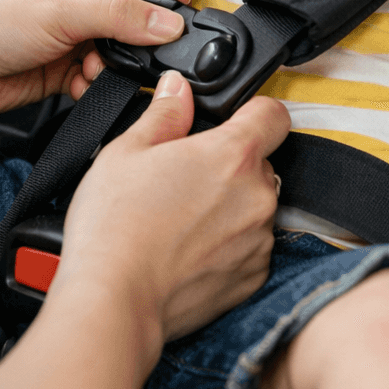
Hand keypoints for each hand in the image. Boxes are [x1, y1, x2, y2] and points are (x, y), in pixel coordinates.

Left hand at [0, 0, 190, 120]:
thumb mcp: (61, 11)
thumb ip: (121, 16)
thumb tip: (170, 22)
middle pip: (135, 3)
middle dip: (143, 28)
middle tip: (146, 43)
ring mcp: (73, 28)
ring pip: (122, 43)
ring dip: (118, 61)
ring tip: (97, 67)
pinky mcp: (65, 62)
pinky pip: (101, 72)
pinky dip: (98, 81)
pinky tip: (81, 83)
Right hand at [62, 73, 290, 341]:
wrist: (115, 300)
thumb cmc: (115, 228)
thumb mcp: (126, 151)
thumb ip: (164, 113)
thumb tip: (178, 88)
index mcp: (233, 155)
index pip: (273, 114)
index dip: (253, 111)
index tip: (233, 120)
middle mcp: (258, 196)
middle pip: (260, 163)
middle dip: (228, 166)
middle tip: (183, 178)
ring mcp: (259, 240)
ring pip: (254, 207)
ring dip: (230, 207)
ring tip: (180, 220)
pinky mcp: (253, 277)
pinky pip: (250, 248)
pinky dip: (228, 245)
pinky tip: (188, 249)